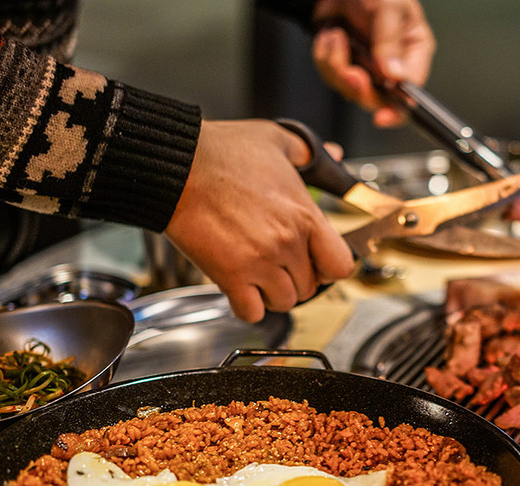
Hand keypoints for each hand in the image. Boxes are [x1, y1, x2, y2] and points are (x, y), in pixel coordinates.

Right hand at [163, 119, 354, 322]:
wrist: (178, 165)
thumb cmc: (222, 152)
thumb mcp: (277, 140)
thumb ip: (309, 151)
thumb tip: (333, 151)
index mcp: (305, 214)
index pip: (340, 265)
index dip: (329, 268)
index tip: (316, 264)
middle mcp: (288, 243)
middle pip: (310, 287)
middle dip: (296, 279)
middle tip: (278, 266)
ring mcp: (260, 262)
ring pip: (284, 303)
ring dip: (272, 294)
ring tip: (258, 276)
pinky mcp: (231, 276)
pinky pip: (252, 312)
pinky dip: (247, 306)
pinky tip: (240, 288)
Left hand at [310, 0, 434, 126]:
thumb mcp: (389, 8)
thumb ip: (390, 42)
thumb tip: (395, 75)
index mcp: (412, 53)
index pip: (411, 94)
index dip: (397, 110)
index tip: (382, 116)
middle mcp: (391, 67)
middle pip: (377, 100)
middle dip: (359, 88)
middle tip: (351, 72)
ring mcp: (365, 68)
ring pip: (349, 89)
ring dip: (337, 65)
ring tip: (337, 36)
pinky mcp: (343, 64)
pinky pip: (330, 75)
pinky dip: (324, 56)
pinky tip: (330, 35)